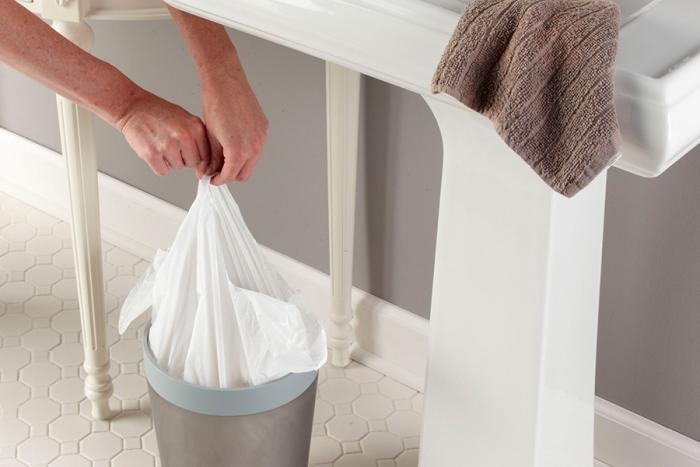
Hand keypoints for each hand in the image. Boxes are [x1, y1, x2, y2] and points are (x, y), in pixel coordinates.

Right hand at [116, 89, 209, 175]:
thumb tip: (206, 163)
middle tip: (173, 146)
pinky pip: (162, 171)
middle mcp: (184, 136)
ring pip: (177, 167)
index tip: (191, 156)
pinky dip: (158, 165)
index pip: (206, 155)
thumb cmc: (158, 112)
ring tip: (162, 144)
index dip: (198, 157)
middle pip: (193, 163)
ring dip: (170, 161)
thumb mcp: (186, 119)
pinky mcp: (152, 154)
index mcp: (196, 127)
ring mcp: (168, 145)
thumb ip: (198, 138)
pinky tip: (155, 150)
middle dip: (184, 158)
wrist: (133, 107)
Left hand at [199, 64, 267, 183]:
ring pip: (252, 162)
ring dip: (239, 163)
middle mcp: (254, 146)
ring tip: (224, 155)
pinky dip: (246, 150)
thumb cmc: (215, 102)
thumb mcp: (209, 136)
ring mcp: (261, 137)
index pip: (230, 176)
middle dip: (229, 175)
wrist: (225, 80)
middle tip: (216, 169)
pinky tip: (233, 142)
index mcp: (239, 150)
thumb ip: (211, 158)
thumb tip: (208, 170)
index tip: (212, 178)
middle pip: (244, 174)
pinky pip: (256, 147)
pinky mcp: (263, 128)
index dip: (218, 179)